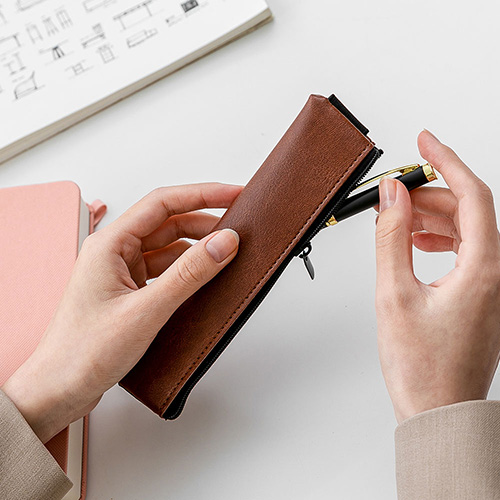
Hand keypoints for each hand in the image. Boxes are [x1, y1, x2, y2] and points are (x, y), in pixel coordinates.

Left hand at [2, 183, 241, 441]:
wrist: (59, 391)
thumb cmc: (84, 352)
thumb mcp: (147, 310)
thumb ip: (190, 273)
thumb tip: (224, 243)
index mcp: (110, 244)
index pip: (163, 203)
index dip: (202, 194)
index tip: (233, 194)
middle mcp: (114, 252)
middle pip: (168, 223)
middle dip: (204, 222)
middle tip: (237, 227)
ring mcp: (121, 273)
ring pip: (168, 248)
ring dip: (197, 248)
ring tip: (226, 253)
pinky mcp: (128, 292)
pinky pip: (164, 271)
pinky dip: (186, 271)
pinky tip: (204, 278)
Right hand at [375, 130, 499, 422]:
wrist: (436, 410)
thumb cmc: (420, 367)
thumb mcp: (393, 294)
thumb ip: (391, 238)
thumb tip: (390, 195)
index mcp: (484, 270)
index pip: (472, 195)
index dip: (446, 160)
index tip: (424, 140)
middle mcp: (496, 274)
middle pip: (468, 210)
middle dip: (429, 192)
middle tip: (393, 191)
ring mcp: (490, 285)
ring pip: (465, 229)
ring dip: (430, 216)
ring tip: (396, 219)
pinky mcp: (478, 294)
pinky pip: (464, 250)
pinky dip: (437, 238)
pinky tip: (413, 242)